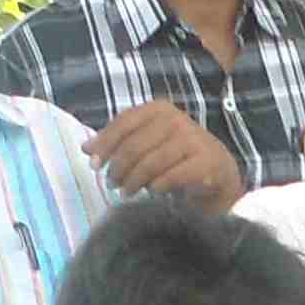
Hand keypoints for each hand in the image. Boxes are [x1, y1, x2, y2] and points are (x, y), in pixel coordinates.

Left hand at [87, 101, 245, 207]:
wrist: (218, 173)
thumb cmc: (176, 157)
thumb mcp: (147, 143)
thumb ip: (119, 142)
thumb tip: (85, 148)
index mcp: (159, 109)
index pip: (124, 123)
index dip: (105, 143)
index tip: (93, 163)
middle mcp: (176, 120)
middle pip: (134, 144)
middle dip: (118, 167)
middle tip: (110, 183)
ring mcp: (193, 140)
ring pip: (150, 162)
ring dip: (133, 181)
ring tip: (125, 192)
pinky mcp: (205, 163)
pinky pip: (171, 177)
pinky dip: (156, 187)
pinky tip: (150, 194)